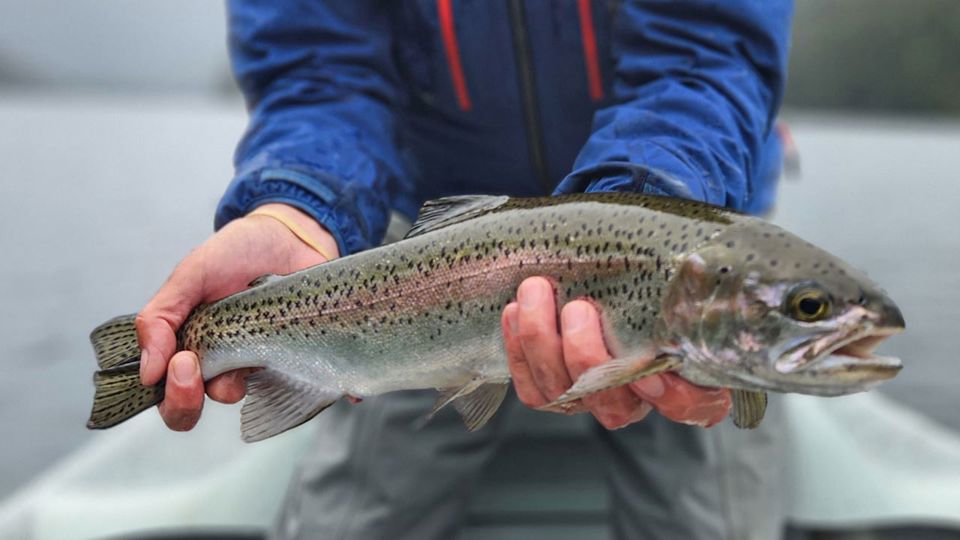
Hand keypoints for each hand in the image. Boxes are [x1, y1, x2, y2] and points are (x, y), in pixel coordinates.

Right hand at [136, 203, 338, 430]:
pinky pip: (308, 383)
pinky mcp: (300, 356)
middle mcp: (223, 363)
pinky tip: (342, 386)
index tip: (183, 363)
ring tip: (259, 343)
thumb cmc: (235, 253)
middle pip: (197, 408)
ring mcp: (262, 362)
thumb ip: (161, 317)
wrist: (290, 235)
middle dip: (188, 400)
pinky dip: (322, 387)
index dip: (173, 394)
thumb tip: (148, 372)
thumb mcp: (191, 275)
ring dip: (246, 381)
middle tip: (197, 369)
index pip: (170, 396)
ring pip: (250, 397)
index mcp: (190, 347)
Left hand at [503, 277, 730, 428]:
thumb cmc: (651, 285)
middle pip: (612, 403)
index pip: (690, 404)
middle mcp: (638, 401)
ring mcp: (592, 401)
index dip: (672, 397)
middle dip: (587, 355)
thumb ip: (691, 284)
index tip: (655, 372)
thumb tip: (698, 264)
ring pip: (563, 393)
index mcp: (686, 382)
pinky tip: (514, 311)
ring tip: (535, 291)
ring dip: (543, 341)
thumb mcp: (680, 282)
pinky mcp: (554, 395)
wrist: (603, 286)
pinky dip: (519, 349)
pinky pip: (532, 389)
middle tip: (579, 307)